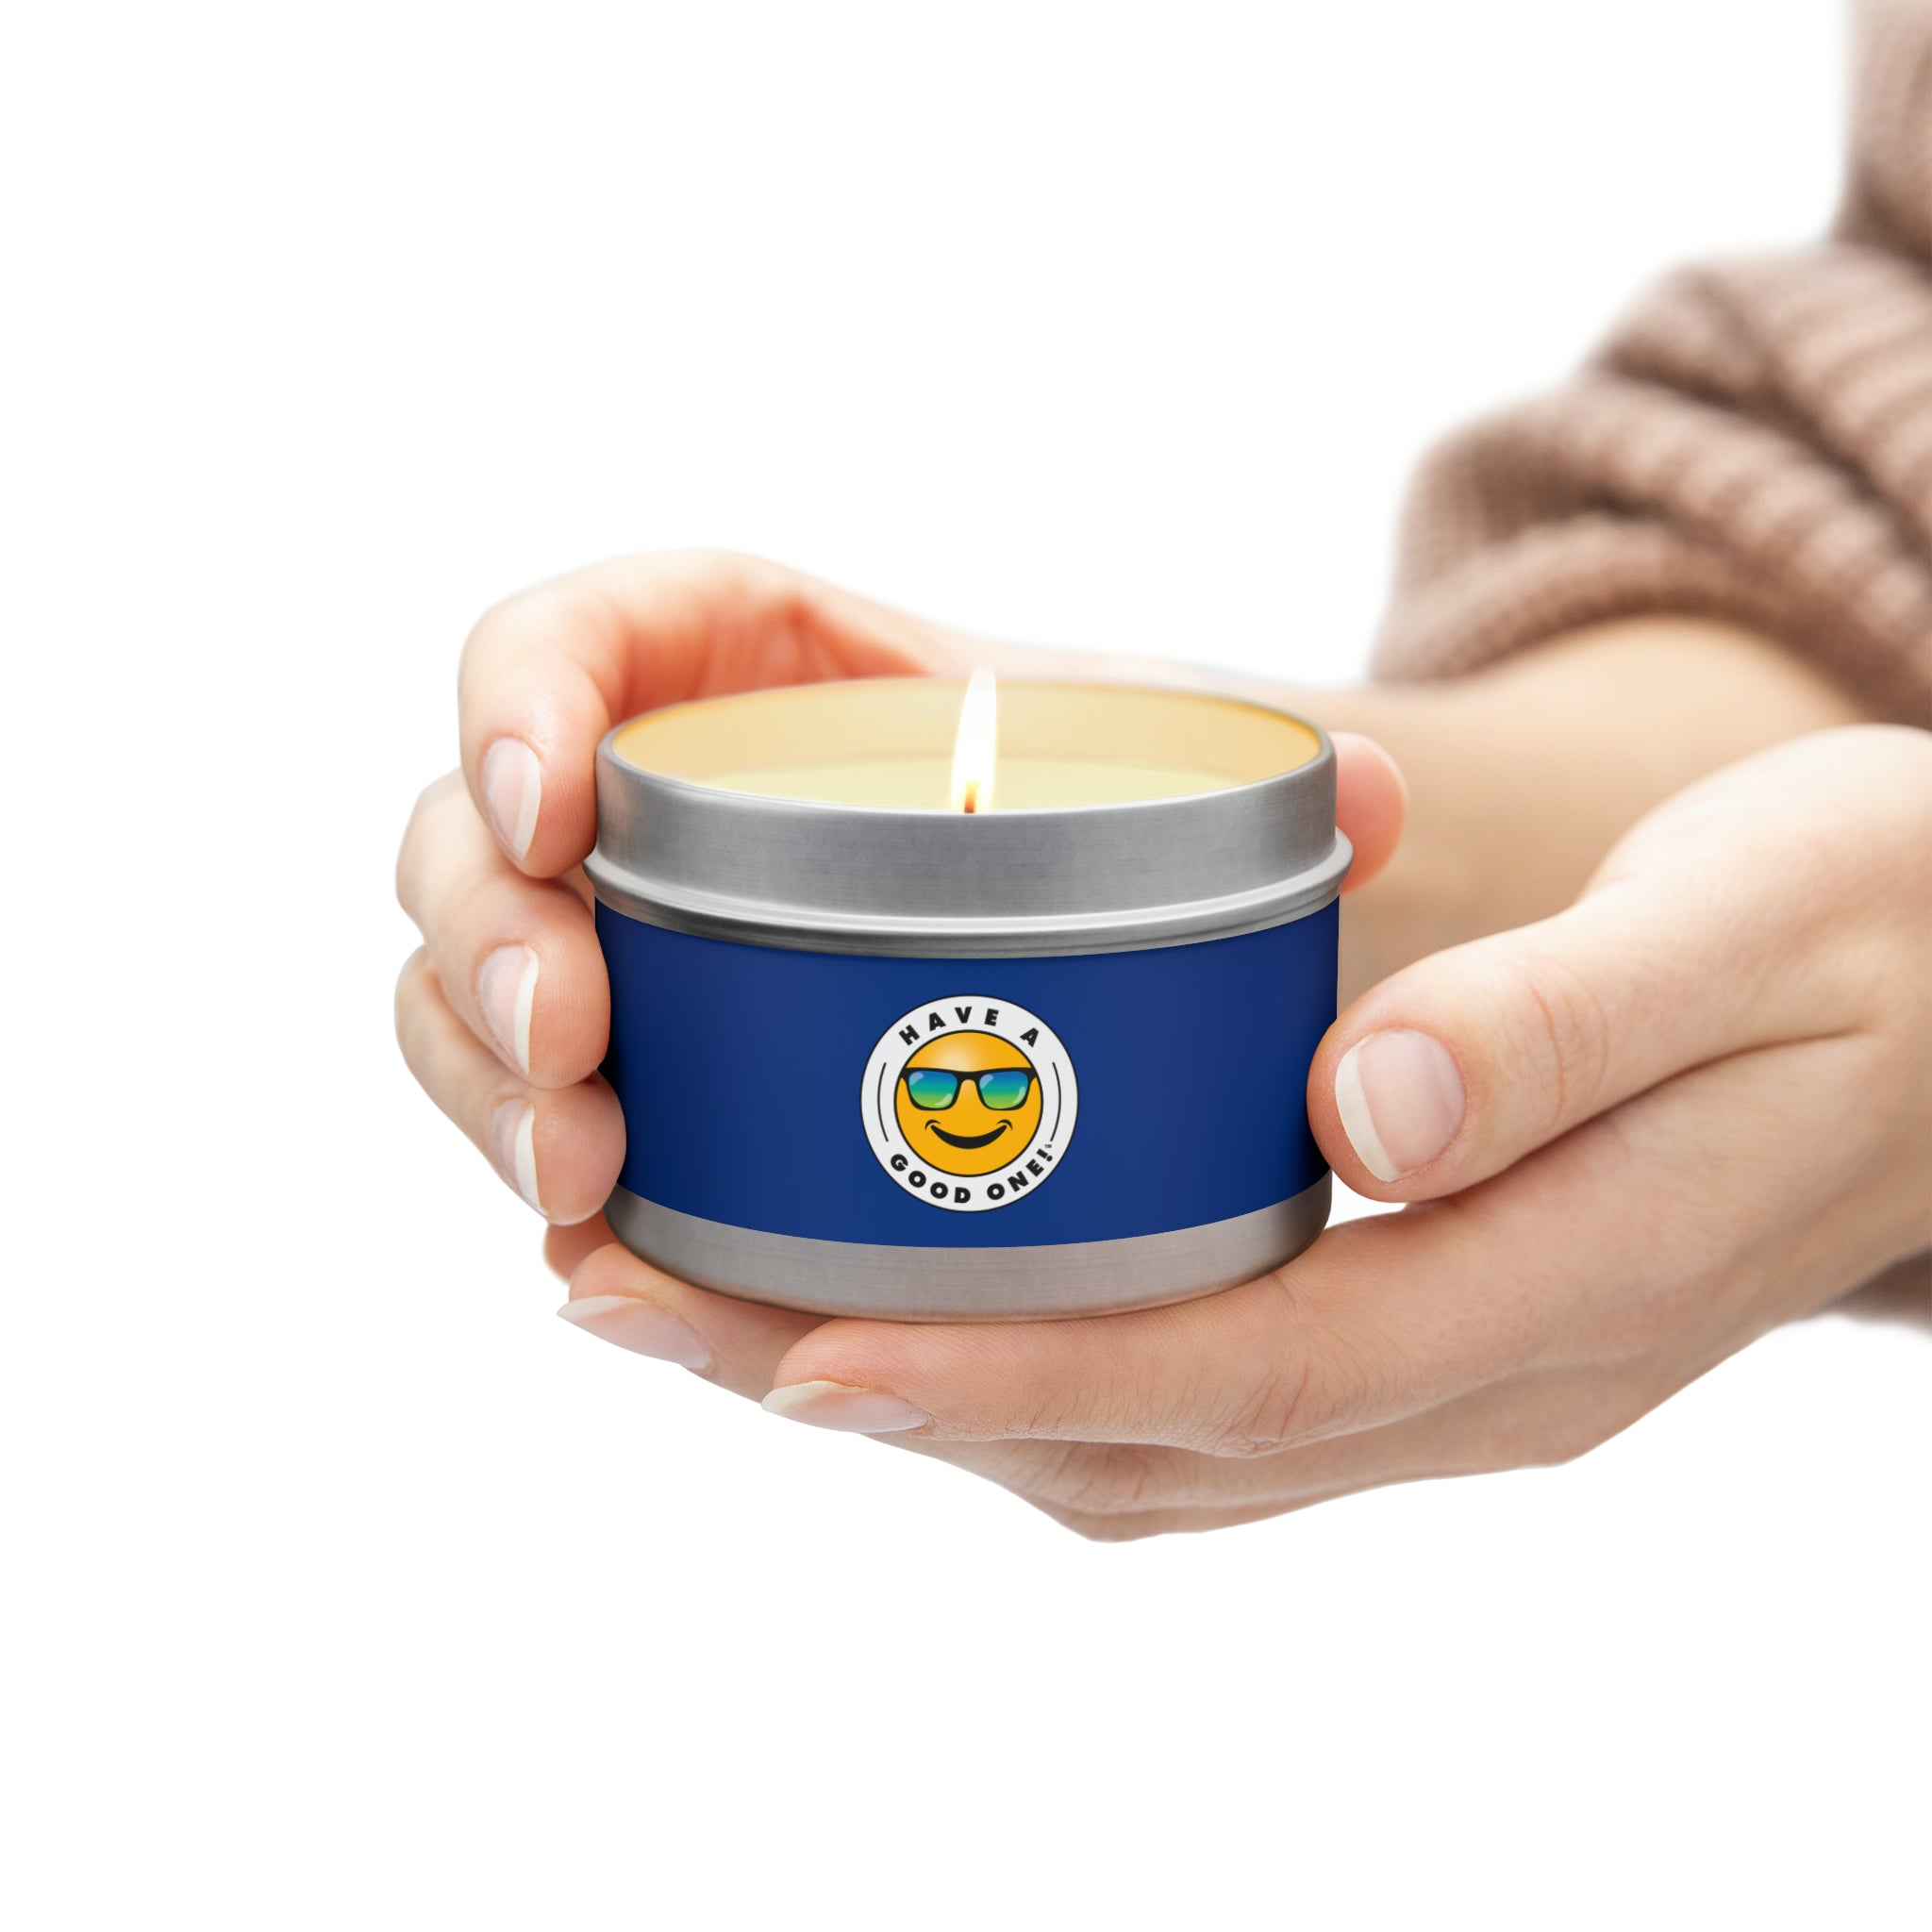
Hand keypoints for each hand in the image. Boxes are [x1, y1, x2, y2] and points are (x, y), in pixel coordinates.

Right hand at [394, 549, 1404, 1227]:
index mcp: (731, 665)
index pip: (562, 639)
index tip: (557, 806)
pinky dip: (531, 1172)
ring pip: (460, 991)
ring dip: (482, 1086)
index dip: (516, 703)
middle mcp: (637, 799)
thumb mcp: (1158, 768)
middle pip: (467, 841)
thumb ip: (1260, 781)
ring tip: (585, 1192)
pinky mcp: (624, 1067)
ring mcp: (610, 940)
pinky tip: (599, 1260)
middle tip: (580, 1047)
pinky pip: (520, 1106)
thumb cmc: (1085, 806)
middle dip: (486, 943)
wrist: (1065, 898)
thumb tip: (1364, 800)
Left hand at [553, 724, 1930, 1536]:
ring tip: (710, 1307)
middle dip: (884, 1395)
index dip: (1009, 1372)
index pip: (1244, 1369)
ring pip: (1146, 1441)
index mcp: (1565, 1291)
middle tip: (645, 1305)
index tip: (793, 1351)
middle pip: (1141, 1436)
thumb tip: (1356, 1111)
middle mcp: (1489, 1380)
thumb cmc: (1872, 928)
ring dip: (925, 1393)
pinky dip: (1028, 1362)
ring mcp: (1461, 1377)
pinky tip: (913, 1292)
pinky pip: (1193, 1392)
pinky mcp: (1435, 1327)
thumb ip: (1565, 1021)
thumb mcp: (1757, 920)